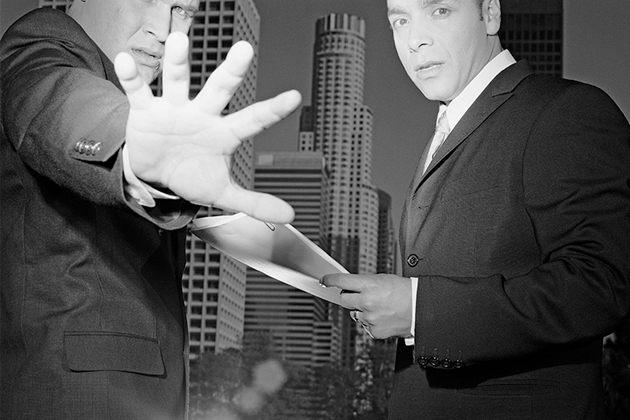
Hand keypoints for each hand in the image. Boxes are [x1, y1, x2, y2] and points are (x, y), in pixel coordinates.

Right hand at [114, 33, 301, 223]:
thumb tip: (289, 216)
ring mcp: (174, 110)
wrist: (155, 176)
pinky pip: (138, 91)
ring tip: (179, 41)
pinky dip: (131, 77)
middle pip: (219, 89)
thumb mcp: (223, 192)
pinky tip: (125, 60)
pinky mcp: (145, 111)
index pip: (253, 120)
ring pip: (177, 81)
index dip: (273, 110)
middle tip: (244, 50)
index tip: (295, 97)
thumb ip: (254, 202)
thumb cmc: (193, 176)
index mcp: (224, 133)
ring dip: (177, 63)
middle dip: (232, 71)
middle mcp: (202, 114)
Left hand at [321, 274, 412, 338]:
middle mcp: (366, 302)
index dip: (330, 280)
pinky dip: (372, 322)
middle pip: (343, 299)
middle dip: (348, 297)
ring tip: (380, 308)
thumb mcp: (383, 279)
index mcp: (369, 285)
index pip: (342, 281)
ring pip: (355, 314)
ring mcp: (369, 318)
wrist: (421, 309)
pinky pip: (366, 326)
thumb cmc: (405, 292)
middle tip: (359, 295)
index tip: (325, 280)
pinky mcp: (374, 331)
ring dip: (362, 311)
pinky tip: (384, 317)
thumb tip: (351, 286)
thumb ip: (365, 283)